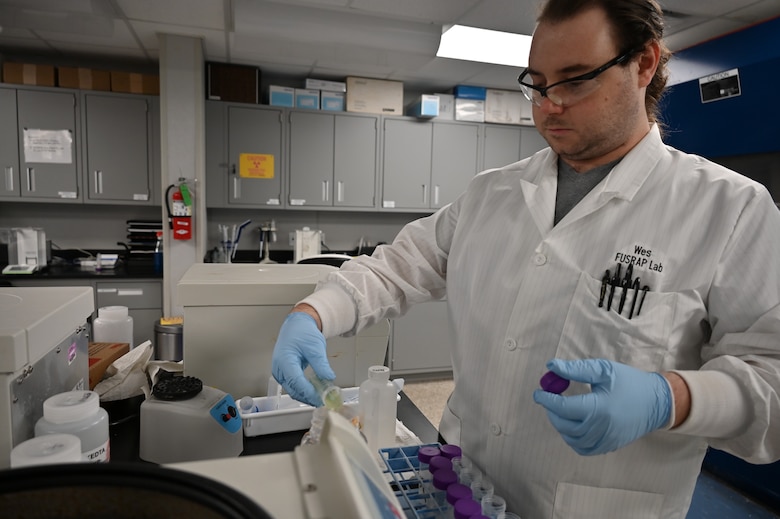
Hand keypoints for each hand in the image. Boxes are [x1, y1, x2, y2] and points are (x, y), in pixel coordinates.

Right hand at [271, 312, 335, 406]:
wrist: (297, 325)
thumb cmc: (303, 332)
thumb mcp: (315, 347)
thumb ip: (321, 364)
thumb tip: (329, 378)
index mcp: (285, 360)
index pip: (296, 382)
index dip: (309, 392)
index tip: (321, 398)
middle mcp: (279, 368)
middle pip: (293, 389)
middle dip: (309, 397)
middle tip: (324, 400)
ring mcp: (280, 372)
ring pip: (293, 390)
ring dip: (306, 395)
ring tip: (321, 396)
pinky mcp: (284, 373)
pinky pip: (293, 386)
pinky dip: (303, 390)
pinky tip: (314, 391)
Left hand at [533, 358, 671, 454]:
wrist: (657, 402)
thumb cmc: (629, 382)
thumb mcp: (603, 370)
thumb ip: (575, 370)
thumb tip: (551, 366)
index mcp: (600, 408)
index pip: (564, 407)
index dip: (547, 400)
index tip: (538, 393)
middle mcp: (602, 428)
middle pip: (565, 425)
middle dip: (552, 412)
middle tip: (548, 400)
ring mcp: (606, 440)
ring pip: (572, 439)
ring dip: (560, 425)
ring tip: (560, 410)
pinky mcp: (609, 446)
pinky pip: (583, 448)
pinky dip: (572, 438)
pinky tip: (572, 424)